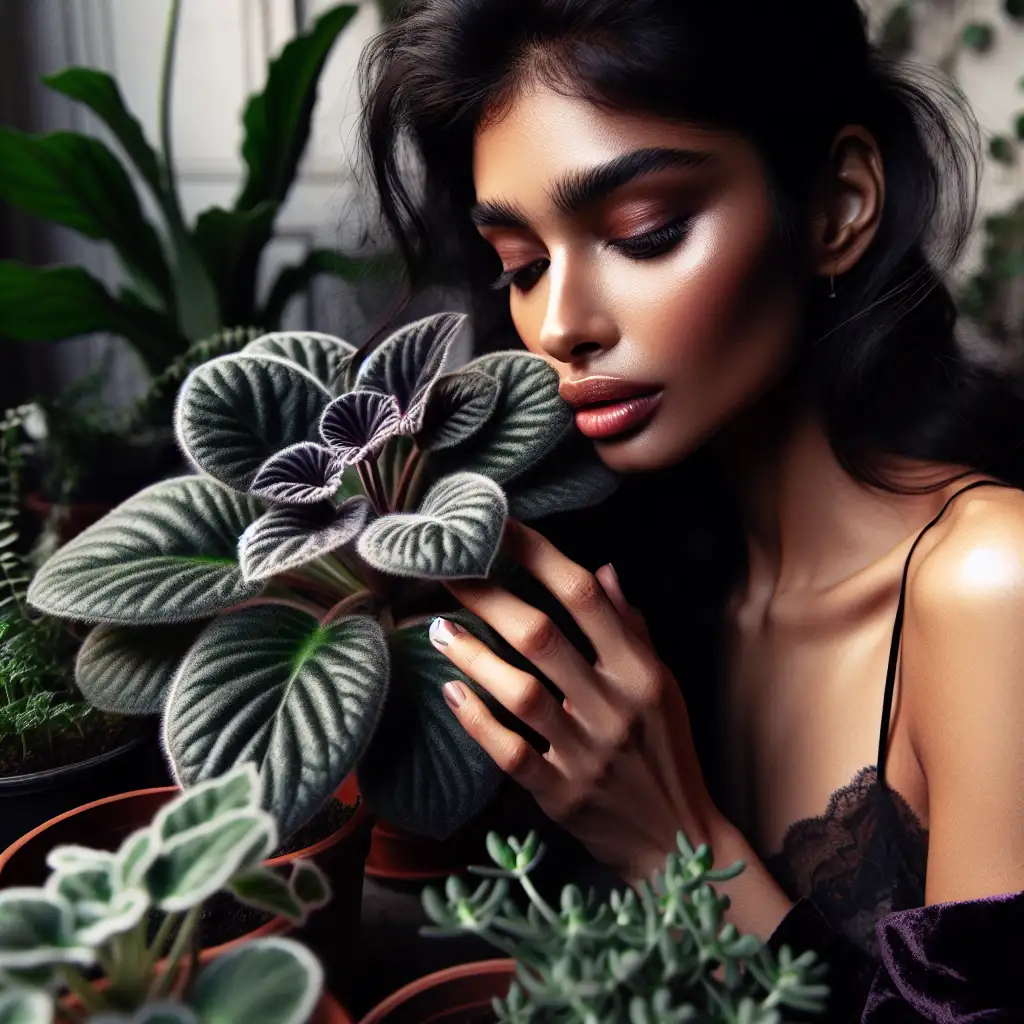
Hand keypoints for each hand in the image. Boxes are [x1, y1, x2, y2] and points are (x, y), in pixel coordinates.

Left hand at [429, 518, 722, 883]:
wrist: (675, 840)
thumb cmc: (665, 751)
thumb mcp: (662, 685)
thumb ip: (631, 628)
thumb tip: (604, 568)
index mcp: (640, 672)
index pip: (584, 597)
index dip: (538, 555)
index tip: (498, 527)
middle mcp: (614, 707)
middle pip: (540, 637)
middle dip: (487, 596)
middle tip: (445, 570)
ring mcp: (586, 753)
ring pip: (519, 693)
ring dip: (472, 655)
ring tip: (437, 627)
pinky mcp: (560, 795)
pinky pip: (510, 754)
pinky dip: (477, 721)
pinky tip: (451, 692)